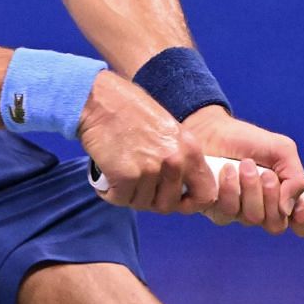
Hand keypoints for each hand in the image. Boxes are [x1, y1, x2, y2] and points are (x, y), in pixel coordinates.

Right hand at [77, 72, 217, 215]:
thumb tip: (179, 187)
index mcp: (190, 149)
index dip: (189, 203)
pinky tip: (107, 176)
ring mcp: (150, 170)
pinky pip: (120, 199)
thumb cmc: (129, 109)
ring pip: (142, 204)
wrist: (98, 99)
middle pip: (168, 205)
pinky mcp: (125, 176)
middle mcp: (174, 161)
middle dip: (151, 200)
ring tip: (120, 175)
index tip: (175, 199)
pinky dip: (111, 192)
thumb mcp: (168, 129)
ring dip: (129, 194)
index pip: (205, 195)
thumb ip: (179, 157)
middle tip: (137, 185)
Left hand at [183, 106, 303, 236]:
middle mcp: (263, 209)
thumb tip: (288, 209)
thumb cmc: (247, 140)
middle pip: (276, 224)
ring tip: (244, 165)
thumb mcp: (281, 150)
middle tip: (265, 173)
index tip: (299, 209)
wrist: (213, 129)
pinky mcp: (216, 210)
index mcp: (283, 196)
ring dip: (251, 189)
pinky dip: (230, 189)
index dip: (303, 221)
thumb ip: (295, 178)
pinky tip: (227, 170)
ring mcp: (239, 212)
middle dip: (272, 196)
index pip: (301, 224)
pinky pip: (227, 213)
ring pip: (252, 218)